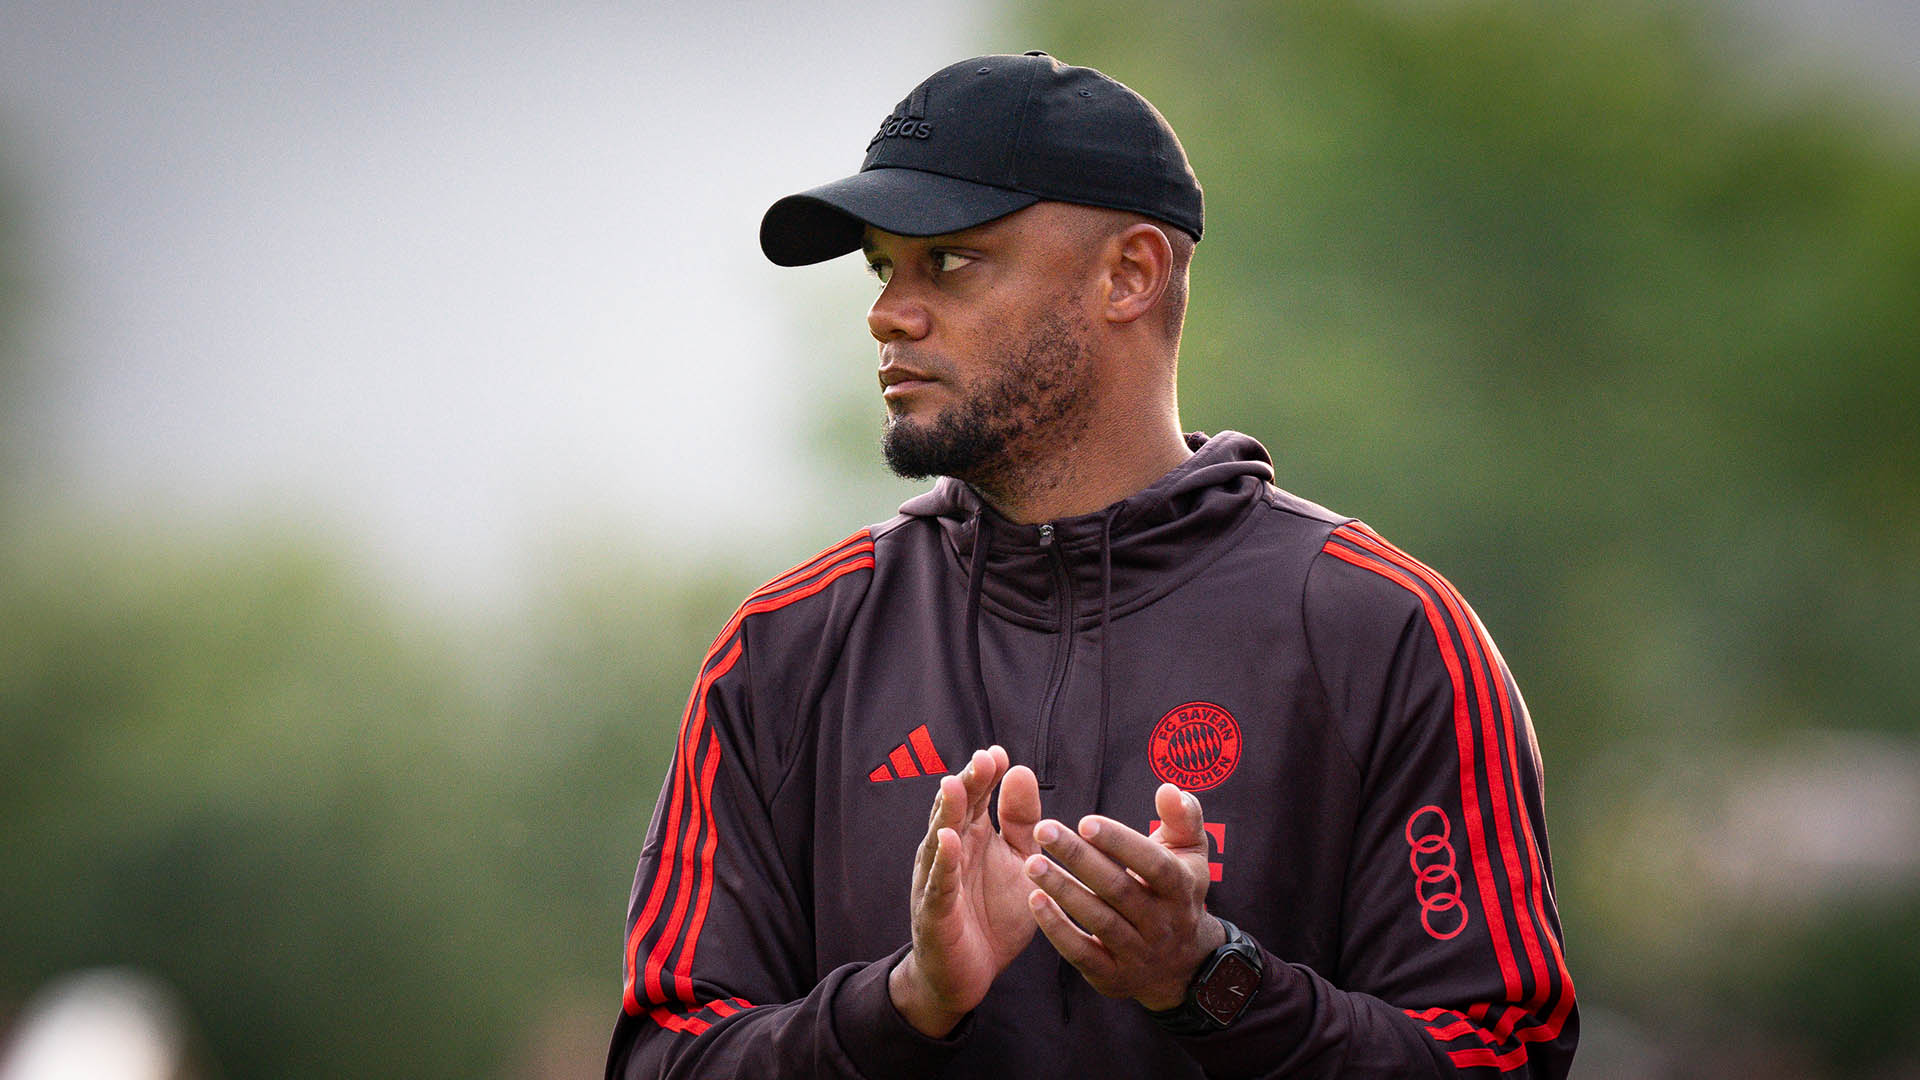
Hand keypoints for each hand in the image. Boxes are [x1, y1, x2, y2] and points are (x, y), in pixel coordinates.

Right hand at [889, 746, 1043, 1036]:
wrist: (970, 974)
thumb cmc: (993, 914)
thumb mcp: (1018, 862)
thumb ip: (1021, 821)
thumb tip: (1020, 771)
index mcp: (972, 836)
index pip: (976, 796)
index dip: (985, 774)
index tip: (1000, 753)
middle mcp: (950, 851)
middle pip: (956, 810)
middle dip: (968, 783)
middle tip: (983, 759)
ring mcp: (938, 878)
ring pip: (940, 839)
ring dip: (946, 812)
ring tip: (954, 785)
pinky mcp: (934, 910)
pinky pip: (939, 882)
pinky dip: (943, 862)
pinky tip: (949, 840)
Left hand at [1023, 782, 1225, 1010]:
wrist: (1183, 966)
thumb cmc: (1177, 892)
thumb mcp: (1190, 854)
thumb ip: (1182, 817)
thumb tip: (1169, 788)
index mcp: (1181, 888)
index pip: (1154, 864)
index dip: (1121, 843)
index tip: (1085, 821)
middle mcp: (1162, 924)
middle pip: (1119, 890)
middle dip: (1079, 859)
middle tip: (1043, 829)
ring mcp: (1138, 953)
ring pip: (1098, 921)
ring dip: (1063, 891)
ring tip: (1032, 863)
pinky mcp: (1112, 976)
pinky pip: (1081, 953)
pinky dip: (1057, 929)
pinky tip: (1034, 901)